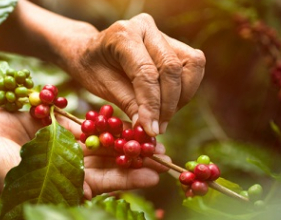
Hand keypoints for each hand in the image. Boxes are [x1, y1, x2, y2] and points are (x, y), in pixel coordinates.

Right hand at [0, 107, 168, 197]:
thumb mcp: (20, 178)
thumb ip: (53, 185)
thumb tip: (89, 195)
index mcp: (61, 187)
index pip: (101, 184)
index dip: (128, 180)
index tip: (154, 175)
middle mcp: (65, 169)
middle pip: (106, 164)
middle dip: (133, 160)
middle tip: (163, 154)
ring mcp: (60, 147)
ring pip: (98, 143)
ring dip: (122, 139)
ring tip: (149, 134)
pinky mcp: (53, 128)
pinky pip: (82, 124)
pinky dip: (100, 122)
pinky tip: (122, 118)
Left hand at [61, 13, 205, 135]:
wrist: (89, 52)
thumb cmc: (92, 68)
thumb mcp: (102, 87)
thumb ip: (128, 103)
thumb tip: (149, 128)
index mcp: (123, 34)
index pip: (146, 73)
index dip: (152, 104)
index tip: (151, 130)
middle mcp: (146, 28)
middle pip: (172, 68)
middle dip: (168, 104)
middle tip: (157, 128)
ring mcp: (162, 33)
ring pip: (191, 65)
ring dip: (181, 97)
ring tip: (162, 118)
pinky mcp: (174, 43)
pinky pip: (192, 66)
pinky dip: (184, 90)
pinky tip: (167, 106)